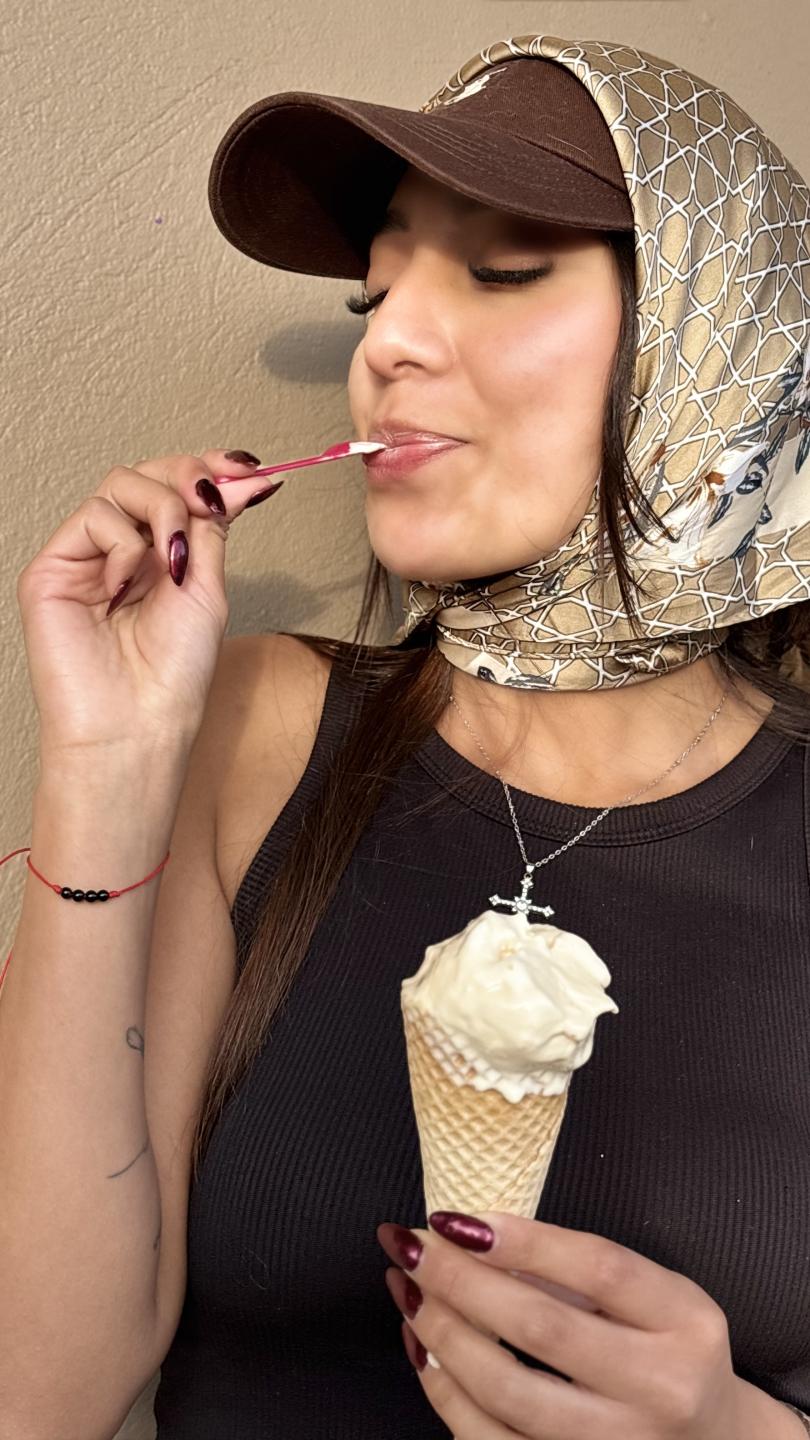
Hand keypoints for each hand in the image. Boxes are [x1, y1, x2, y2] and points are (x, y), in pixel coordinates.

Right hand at [16, 448, 277, 754]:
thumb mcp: (209, 588)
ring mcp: (86, 558)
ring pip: (122, 483)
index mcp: (162, 558)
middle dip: (189, 475)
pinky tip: (128, 585)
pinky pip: (93, 516)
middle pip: (149, 474)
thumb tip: (235, 478)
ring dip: (163, 510)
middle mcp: (122, 552)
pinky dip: (123, 544)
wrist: (137, 723)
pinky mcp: (53, 568)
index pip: (177, 489)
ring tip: (174, 560)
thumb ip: (211, 528)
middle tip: (215, 497)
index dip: (209, 468)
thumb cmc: (172, 676)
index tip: (248, 467)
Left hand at [377, 1209, 760, 1438]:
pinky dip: (446, 1395)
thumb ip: (582, 1269)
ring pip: (510, 1393)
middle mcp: (660, 1389)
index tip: (456, 1217)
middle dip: (461, 1282)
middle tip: (410, 1247)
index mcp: (683, 1323)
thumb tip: (480, 1236)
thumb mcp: (657, 1296)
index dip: (522, 1239)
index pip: (598, 1268)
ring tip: (407, 1292)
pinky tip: (422, 1353)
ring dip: (443, 1335)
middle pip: (543, 1328)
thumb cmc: (669, 1352)